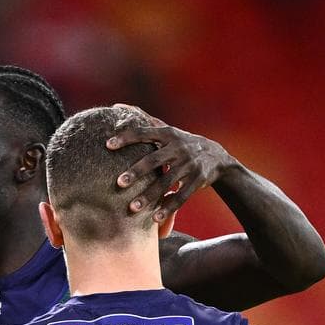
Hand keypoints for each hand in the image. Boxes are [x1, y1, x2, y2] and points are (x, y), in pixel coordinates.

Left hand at [106, 104, 235, 221]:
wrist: (216, 157)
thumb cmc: (180, 143)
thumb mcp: (167, 130)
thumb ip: (143, 120)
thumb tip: (117, 105)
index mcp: (168, 134)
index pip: (144, 133)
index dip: (126, 138)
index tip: (108, 145)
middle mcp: (178, 148)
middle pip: (154, 160)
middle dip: (136, 172)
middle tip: (119, 183)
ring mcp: (189, 164)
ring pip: (166, 182)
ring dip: (149, 196)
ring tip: (132, 208)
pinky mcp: (197, 180)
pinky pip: (181, 196)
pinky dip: (168, 208)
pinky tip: (155, 218)